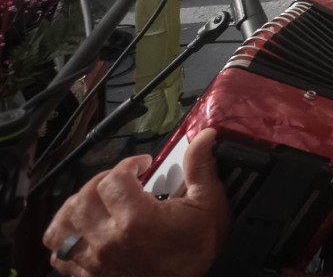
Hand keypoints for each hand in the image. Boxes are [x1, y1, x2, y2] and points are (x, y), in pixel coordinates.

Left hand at [45, 129, 227, 276]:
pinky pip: (58, 254)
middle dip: (102, 181)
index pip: (113, 180)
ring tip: (97, 202)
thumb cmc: (197, 249)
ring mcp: (93, 261)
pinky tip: (85, 229)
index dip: (128, 164)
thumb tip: (205, 135)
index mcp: (136, 220)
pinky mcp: (88, 275)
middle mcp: (108, 241)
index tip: (142, 165)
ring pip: (62, 224)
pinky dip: (65, 238)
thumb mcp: (208, 205)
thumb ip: (200, 167)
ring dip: (76, 207)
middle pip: (83, 197)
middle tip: (122, 181)